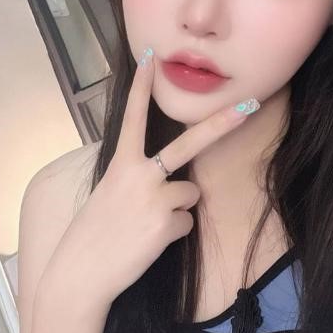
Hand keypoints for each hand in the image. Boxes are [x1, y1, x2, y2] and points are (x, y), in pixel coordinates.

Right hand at [37, 48, 259, 314]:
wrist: (81, 274)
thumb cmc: (92, 234)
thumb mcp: (107, 194)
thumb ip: (133, 177)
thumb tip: (166, 178)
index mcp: (120, 164)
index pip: (133, 118)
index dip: (141, 87)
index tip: (151, 58)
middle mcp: (140, 174)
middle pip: (189, 143)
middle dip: (223, 122)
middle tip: (252, 104)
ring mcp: (156, 198)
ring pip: (190, 195)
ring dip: (177, 210)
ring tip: (146, 226)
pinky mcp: (167, 223)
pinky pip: (186, 223)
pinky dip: (173, 233)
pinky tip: (149, 242)